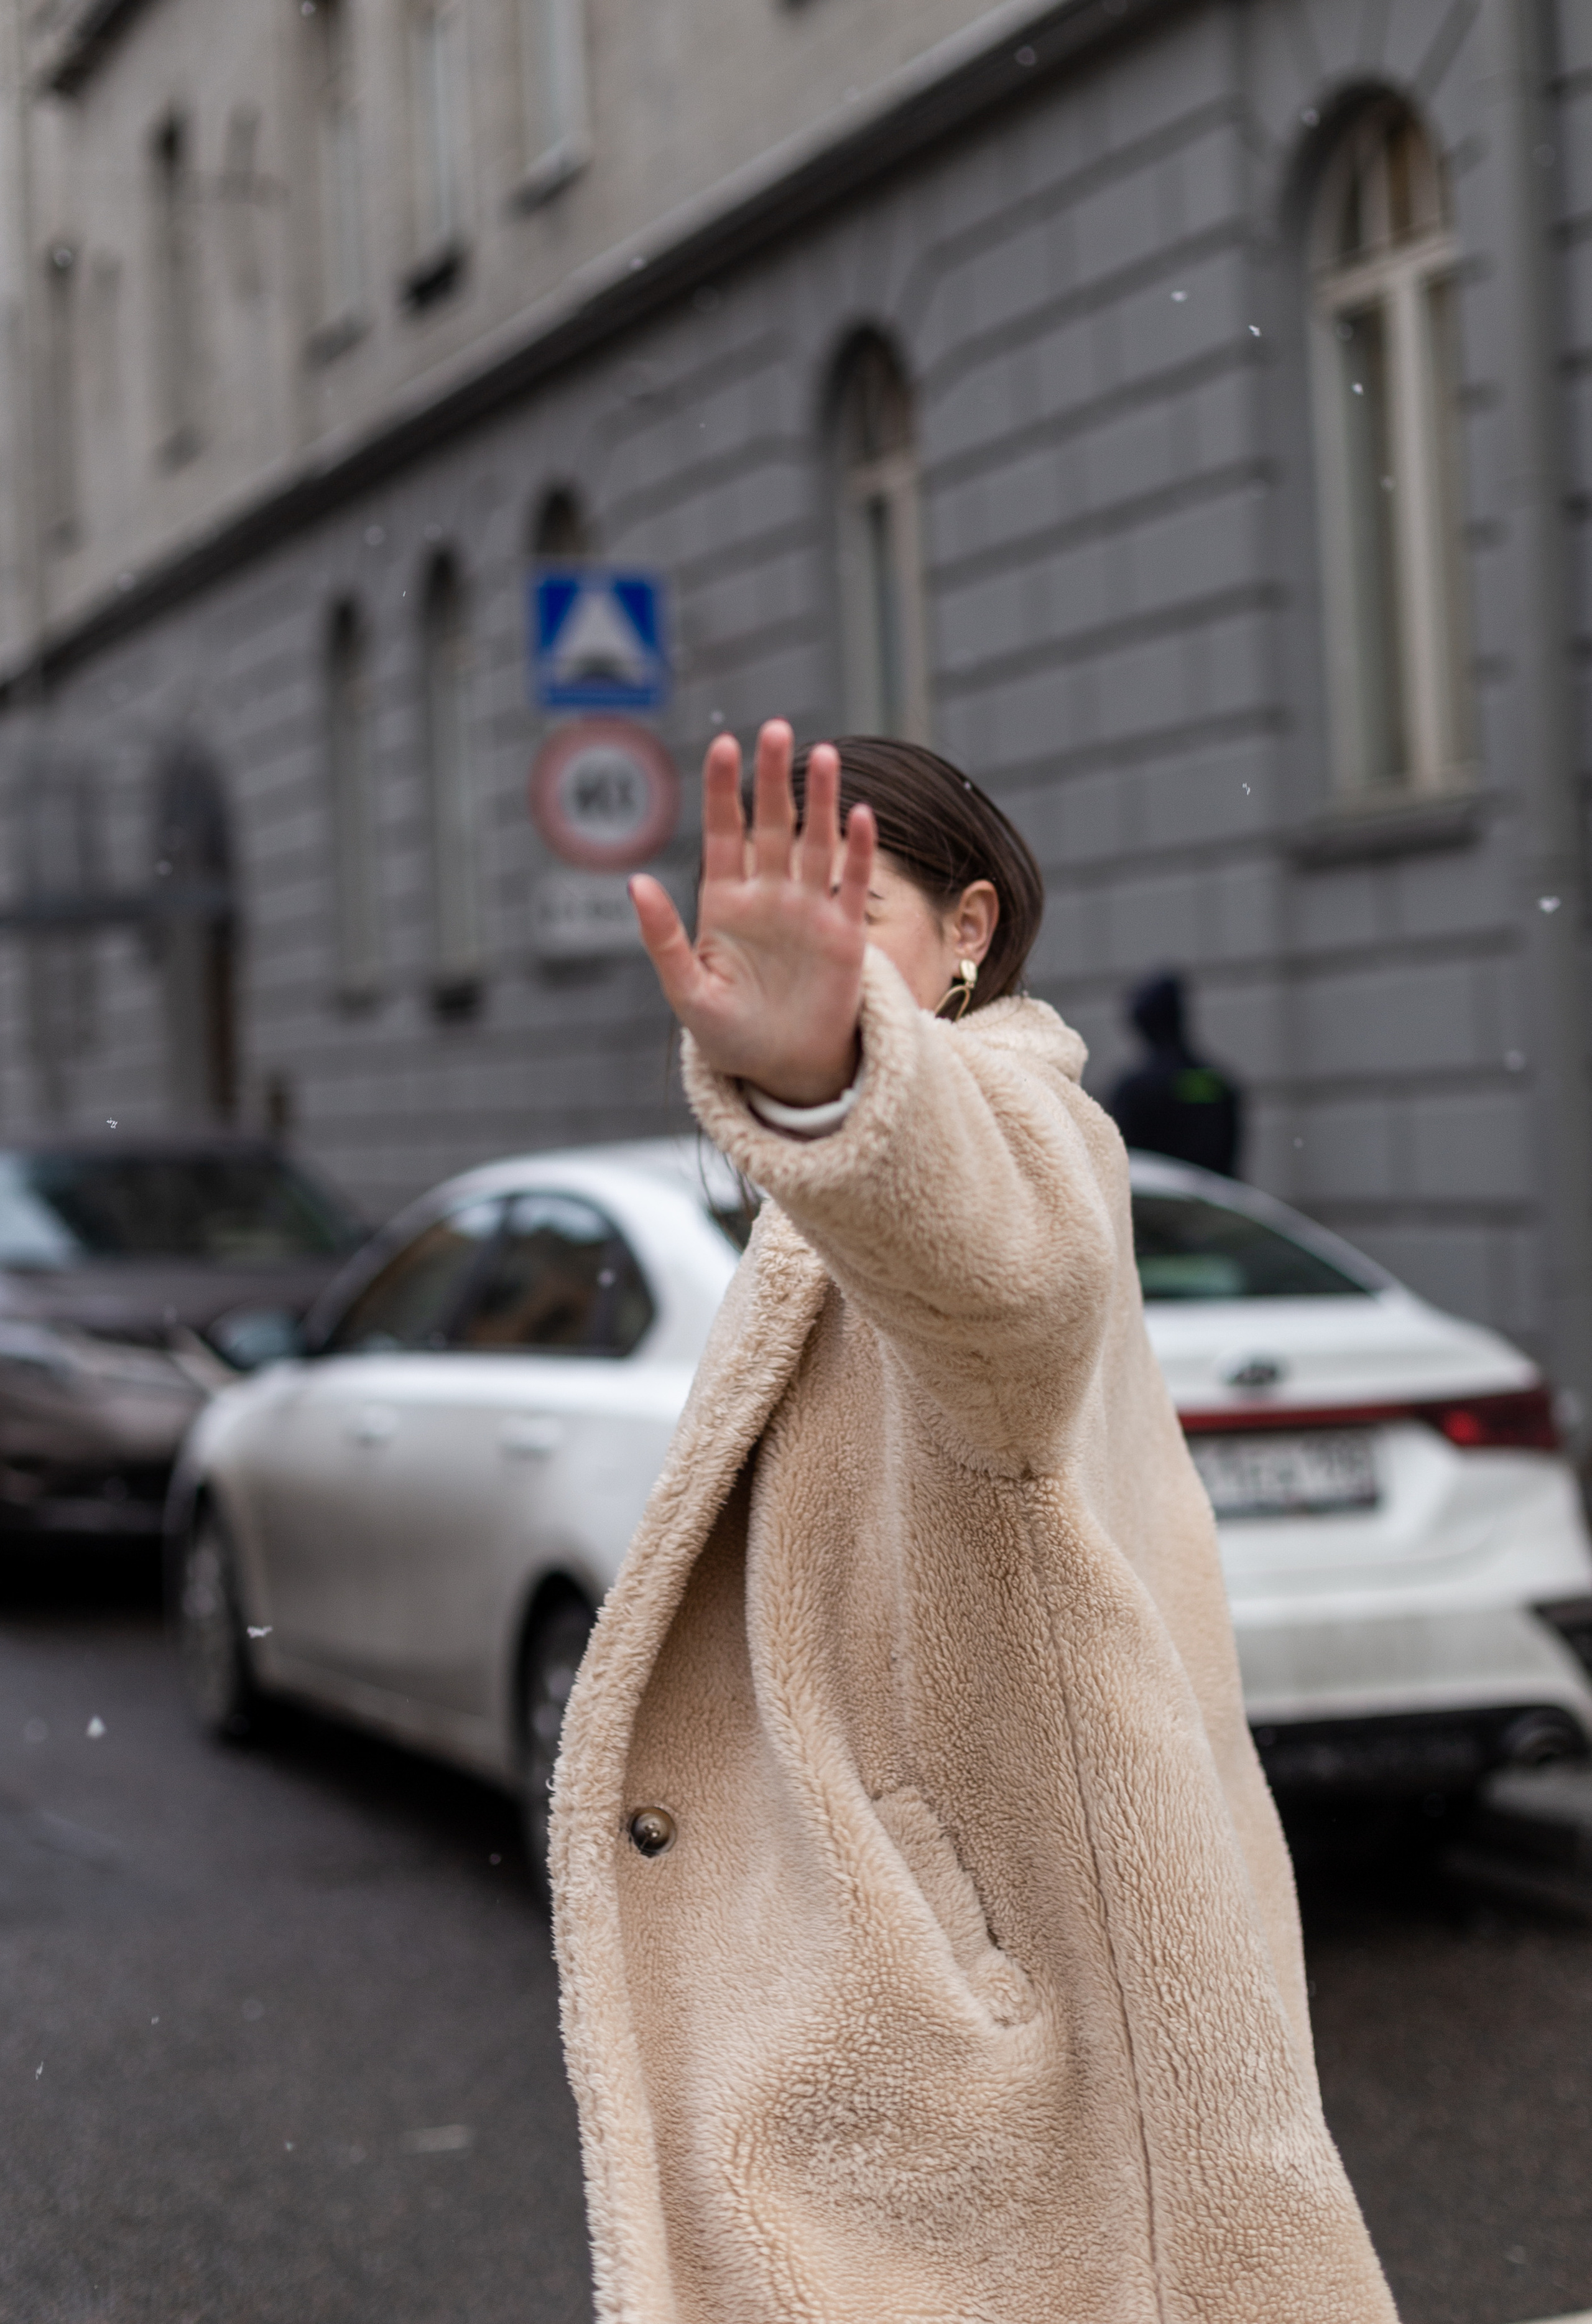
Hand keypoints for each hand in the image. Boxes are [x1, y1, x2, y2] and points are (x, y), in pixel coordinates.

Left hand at [629, 720, 874, 1104]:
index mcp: (725, 903)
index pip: (722, 834)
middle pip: (771, 825)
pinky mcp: (845, 935)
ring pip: (815, 844)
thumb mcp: (687, 991)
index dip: (722, 791)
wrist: (784, 1072)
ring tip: (823, 754)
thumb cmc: (731, 1037)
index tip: (722, 745)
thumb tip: (634, 882)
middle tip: (775, 729)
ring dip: (819, 802)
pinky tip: (859, 816)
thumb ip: (663, 938)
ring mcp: (808, 912)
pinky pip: (852, 886)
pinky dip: (858, 854)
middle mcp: (768, 897)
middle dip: (772, 779)